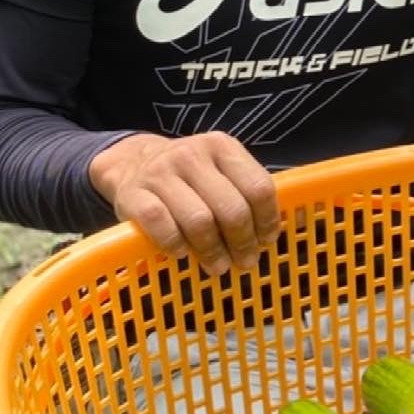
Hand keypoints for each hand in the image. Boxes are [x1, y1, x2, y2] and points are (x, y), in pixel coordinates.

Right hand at [89, 131, 279, 274]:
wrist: (132, 162)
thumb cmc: (188, 175)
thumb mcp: (219, 170)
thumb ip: (245, 191)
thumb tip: (281, 232)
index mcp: (222, 146)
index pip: (258, 186)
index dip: (268, 220)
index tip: (267, 241)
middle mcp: (193, 154)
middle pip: (231, 208)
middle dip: (243, 242)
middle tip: (246, 262)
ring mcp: (161, 172)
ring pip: (199, 221)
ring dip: (212, 251)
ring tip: (218, 267)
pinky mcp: (134, 193)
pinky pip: (162, 226)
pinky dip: (176, 245)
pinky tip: (183, 254)